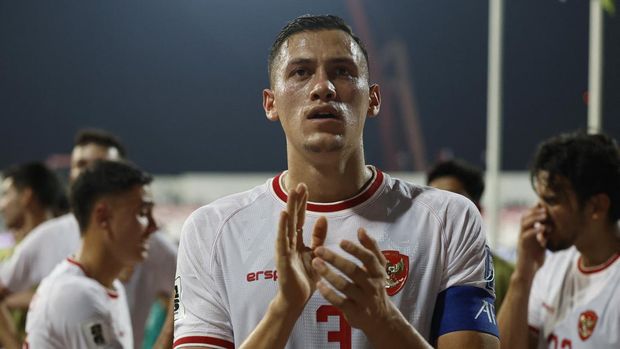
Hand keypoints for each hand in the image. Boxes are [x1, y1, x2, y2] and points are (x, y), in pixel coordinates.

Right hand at [274, 183, 327, 311]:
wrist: (297, 299)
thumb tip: (322, 217)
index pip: (299, 217)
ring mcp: (284, 249)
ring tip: (291, 193)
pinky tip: (284, 214)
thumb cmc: (305, 277)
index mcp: (296, 241)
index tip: (304, 187)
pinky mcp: (282, 257)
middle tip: (299, 184)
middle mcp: (288, 242)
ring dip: (289, 208)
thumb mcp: (316, 253)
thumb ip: (318, 237)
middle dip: (295, 201)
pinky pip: (282, 239)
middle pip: (292, 217)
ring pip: (287, 225)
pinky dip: (283, 226)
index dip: (302, 202)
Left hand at [312, 228, 396, 334]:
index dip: (356, 249)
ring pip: (345, 286)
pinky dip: (329, 293)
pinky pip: (340, 302)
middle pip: (353, 271)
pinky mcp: (354, 312)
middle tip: (318, 250)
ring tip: (315, 263)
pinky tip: (319, 284)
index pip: (368, 259)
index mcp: (377, 272)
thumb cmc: (375, 286)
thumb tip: (361, 229)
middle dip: (335, 259)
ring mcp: (363, 299)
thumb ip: (371, 248)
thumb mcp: (378, 267)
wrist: (380, 318)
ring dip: (329, 274)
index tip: (341, 241)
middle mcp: (372, 285)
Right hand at [516, 204, 547, 279]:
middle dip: (534, 211)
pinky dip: (535, 230)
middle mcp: (522, 233)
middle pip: (524, 216)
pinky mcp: (522, 245)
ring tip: (545, 215)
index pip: (528, 216)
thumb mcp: (541, 245)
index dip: (534, 209)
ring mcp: (521, 238)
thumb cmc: (534, 259)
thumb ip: (544, 236)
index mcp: (527, 232)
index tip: (544, 204)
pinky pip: (526, 234)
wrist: (527, 272)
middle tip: (545, 208)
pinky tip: (542, 228)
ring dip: (535, 217)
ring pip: (524, 223)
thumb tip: (552, 228)